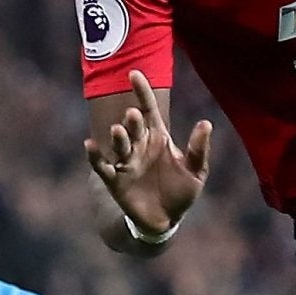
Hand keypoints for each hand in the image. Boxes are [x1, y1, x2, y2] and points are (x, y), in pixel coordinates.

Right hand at [83, 70, 211, 236]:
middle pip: (133, 126)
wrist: (167, 220)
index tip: (134, 74)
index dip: (141, 92)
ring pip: (118, 143)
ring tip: (119, 130)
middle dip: (132, 120)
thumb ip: (198, 149)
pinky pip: (102, 165)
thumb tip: (206, 123)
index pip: (148, 109)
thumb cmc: (181, 192)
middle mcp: (139, 146)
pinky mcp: (115, 180)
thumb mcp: (196, 171)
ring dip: (118, 137)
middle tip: (132, 114)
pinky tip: (89, 145)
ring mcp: (126, 162)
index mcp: (158, 138)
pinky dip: (94, 156)